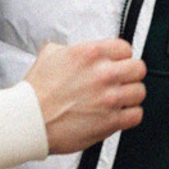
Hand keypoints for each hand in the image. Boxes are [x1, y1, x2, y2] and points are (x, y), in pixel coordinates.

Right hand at [27, 39, 145, 153]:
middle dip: (130, 74)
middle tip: (121, 81)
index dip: (121, 57)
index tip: (117, 64)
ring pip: (139, 92)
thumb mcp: (50, 54)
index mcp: (90, 54)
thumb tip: (80, 50)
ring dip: (130, 96)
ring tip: (118, 99)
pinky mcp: (110, 121)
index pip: (125, 48)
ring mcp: (109, 98)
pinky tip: (119, 114)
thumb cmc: (36, 92)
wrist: (28, 119)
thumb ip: (71, 49)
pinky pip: (136, 115)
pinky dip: (130, 115)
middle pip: (138, 68)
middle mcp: (103, 74)